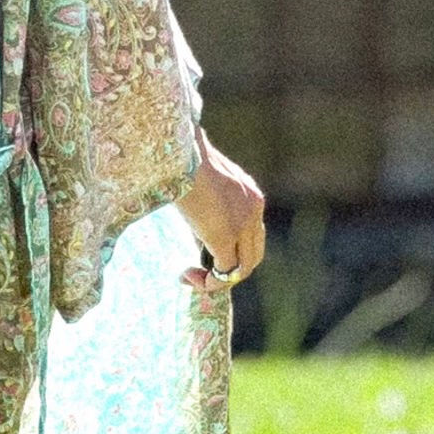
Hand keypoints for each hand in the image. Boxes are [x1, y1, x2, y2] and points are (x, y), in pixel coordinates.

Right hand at [179, 132, 265, 293]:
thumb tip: (195, 223)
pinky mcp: (225, 236)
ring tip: (191, 278)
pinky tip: (187, 276)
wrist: (179, 151)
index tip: (203, 252)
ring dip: (218, 280)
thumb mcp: (202, 182)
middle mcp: (254, 210)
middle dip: (228, 271)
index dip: (231, 251)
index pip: (252, 235)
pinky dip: (209, 282)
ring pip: (242, 268)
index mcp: (250, 194)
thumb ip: (207, 203)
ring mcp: (242, 224)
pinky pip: (225, 272)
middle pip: (253, 256)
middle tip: (200, 273)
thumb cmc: (182, 159)